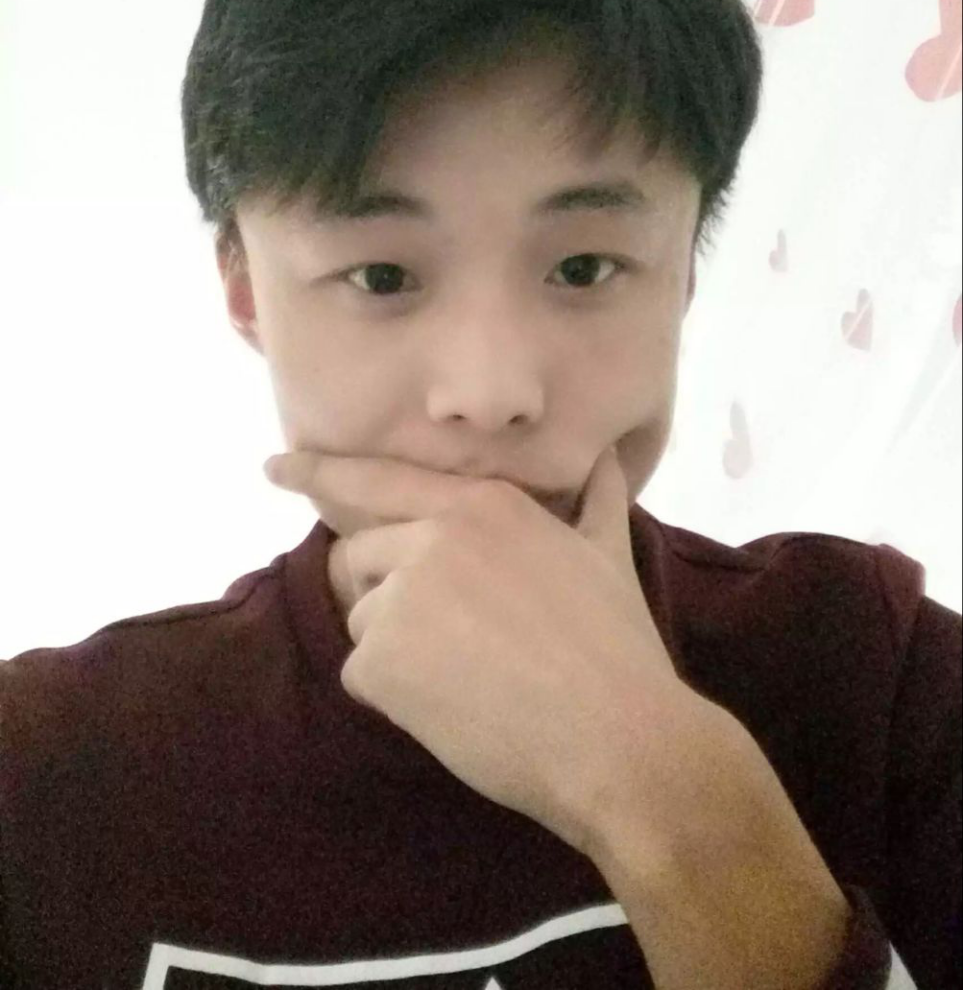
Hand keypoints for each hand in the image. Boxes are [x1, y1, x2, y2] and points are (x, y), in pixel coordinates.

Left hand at [263, 444, 703, 855]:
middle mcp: (432, 536)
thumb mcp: (607, 556)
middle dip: (384, 595)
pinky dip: (395, 695)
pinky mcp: (382, 660)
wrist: (618, 738)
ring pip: (363, 619)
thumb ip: (595, 501)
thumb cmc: (617, 646)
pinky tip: (452, 708)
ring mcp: (402, 596)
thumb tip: (605, 459)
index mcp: (481, 506)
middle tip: (444, 641)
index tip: (274, 466)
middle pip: (359, 558)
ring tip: (465, 677)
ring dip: (395, 649)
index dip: (319, 471)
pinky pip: (361, 673)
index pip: (380, 480)